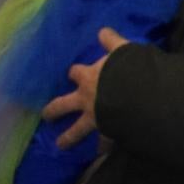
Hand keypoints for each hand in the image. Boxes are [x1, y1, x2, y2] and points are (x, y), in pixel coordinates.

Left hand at [39, 29, 131, 146]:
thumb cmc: (129, 70)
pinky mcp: (107, 131)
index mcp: (89, 77)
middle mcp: (86, 99)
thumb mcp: (122, 50)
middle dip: (54, 110)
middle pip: (63, 104)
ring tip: (61, 145)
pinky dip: (104, 147)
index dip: (74, 73)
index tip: (72, 74)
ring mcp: (94, 117)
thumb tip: (102, 31)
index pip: (76, 73)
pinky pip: (105, 142)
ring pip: (77, 130)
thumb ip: (112, 41)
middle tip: (47, 116)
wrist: (137, 94)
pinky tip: (102, 153)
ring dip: (69, 138)